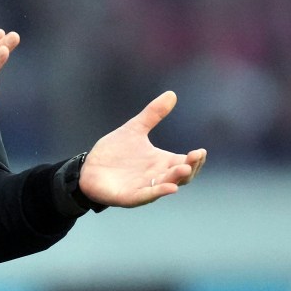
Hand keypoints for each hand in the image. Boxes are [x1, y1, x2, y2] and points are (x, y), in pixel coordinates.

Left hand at [79, 91, 205, 206]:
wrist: (89, 168)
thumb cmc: (114, 152)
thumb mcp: (135, 129)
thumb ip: (153, 114)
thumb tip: (172, 94)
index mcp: (161, 162)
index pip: (185, 162)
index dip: (195, 159)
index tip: (201, 151)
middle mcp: (156, 176)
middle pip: (180, 176)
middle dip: (190, 167)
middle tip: (196, 157)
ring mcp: (144, 188)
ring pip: (165, 186)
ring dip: (175, 178)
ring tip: (184, 168)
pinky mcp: (130, 196)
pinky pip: (147, 196)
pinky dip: (158, 192)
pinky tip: (170, 188)